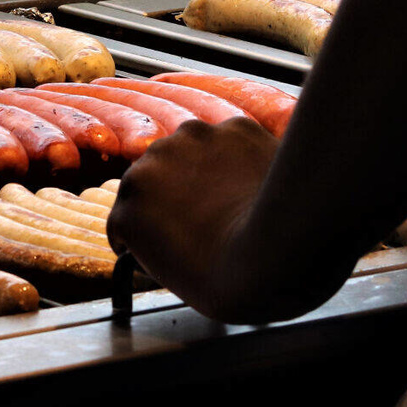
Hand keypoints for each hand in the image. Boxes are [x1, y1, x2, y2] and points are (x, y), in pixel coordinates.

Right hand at [106, 117, 282, 323]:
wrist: (277, 254)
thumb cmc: (227, 279)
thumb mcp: (167, 271)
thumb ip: (153, 238)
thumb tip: (167, 230)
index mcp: (131, 201)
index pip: (129, 208)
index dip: (149, 223)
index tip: (165, 232)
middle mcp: (153, 160)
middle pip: (159, 172)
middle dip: (176, 189)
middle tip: (205, 216)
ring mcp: (194, 138)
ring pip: (195, 149)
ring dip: (206, 167)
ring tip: (234, 198)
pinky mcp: (235, 127)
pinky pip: (234, 141)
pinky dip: (242, 157)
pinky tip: (255, 183)